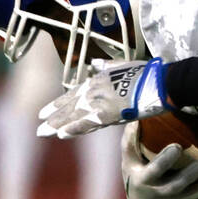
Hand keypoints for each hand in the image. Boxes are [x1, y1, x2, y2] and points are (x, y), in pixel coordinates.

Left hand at [37, 57, 168, 137]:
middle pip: (69, 106)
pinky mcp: (107, 114)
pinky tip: (61, 135)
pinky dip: (73, 129)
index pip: (73, 94)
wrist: (157, 82)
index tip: (46, 111)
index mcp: (97, 80)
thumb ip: (105, 65)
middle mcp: (94, 91)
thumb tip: (94, 63)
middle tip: (40, 126)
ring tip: (43, 132)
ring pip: (73, 116)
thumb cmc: (145, 74)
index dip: (58, 103)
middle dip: (53, 117)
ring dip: (57, 125)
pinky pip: (86, 123)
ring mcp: (99, 103)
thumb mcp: (122, 64)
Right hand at [121, 125, 197, 198]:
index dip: (164, 160)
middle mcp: (159, 191)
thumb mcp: (129, 159)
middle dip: (188, 175)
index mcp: (144, 179)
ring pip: (191, 192)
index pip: (154, 170)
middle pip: (175, 185)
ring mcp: (174, 198)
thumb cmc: (135, 172)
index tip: (177, 146)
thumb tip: (137, 118)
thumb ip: (131, 140)